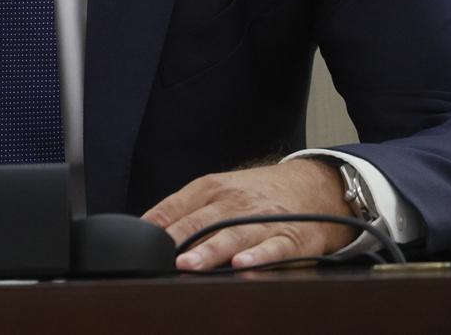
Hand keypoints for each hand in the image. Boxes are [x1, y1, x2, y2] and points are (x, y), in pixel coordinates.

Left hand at [143, 159, 356, 270]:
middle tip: (161, 257)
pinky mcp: (291, 237)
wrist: (311, 185)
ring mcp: (263, 219)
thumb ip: (181, 210)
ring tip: (191, 265)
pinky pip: (274, 248)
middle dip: (180, 239)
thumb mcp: (217, 191)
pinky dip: (259, 256)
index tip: (139, 243)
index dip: (157, 225)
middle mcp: (235, 202)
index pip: (176, 206)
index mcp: (212, 189)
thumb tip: (144, 230)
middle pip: (202, 221)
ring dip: (212, 250)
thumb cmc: (255, 194)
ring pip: (234, 234)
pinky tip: (242, 264)